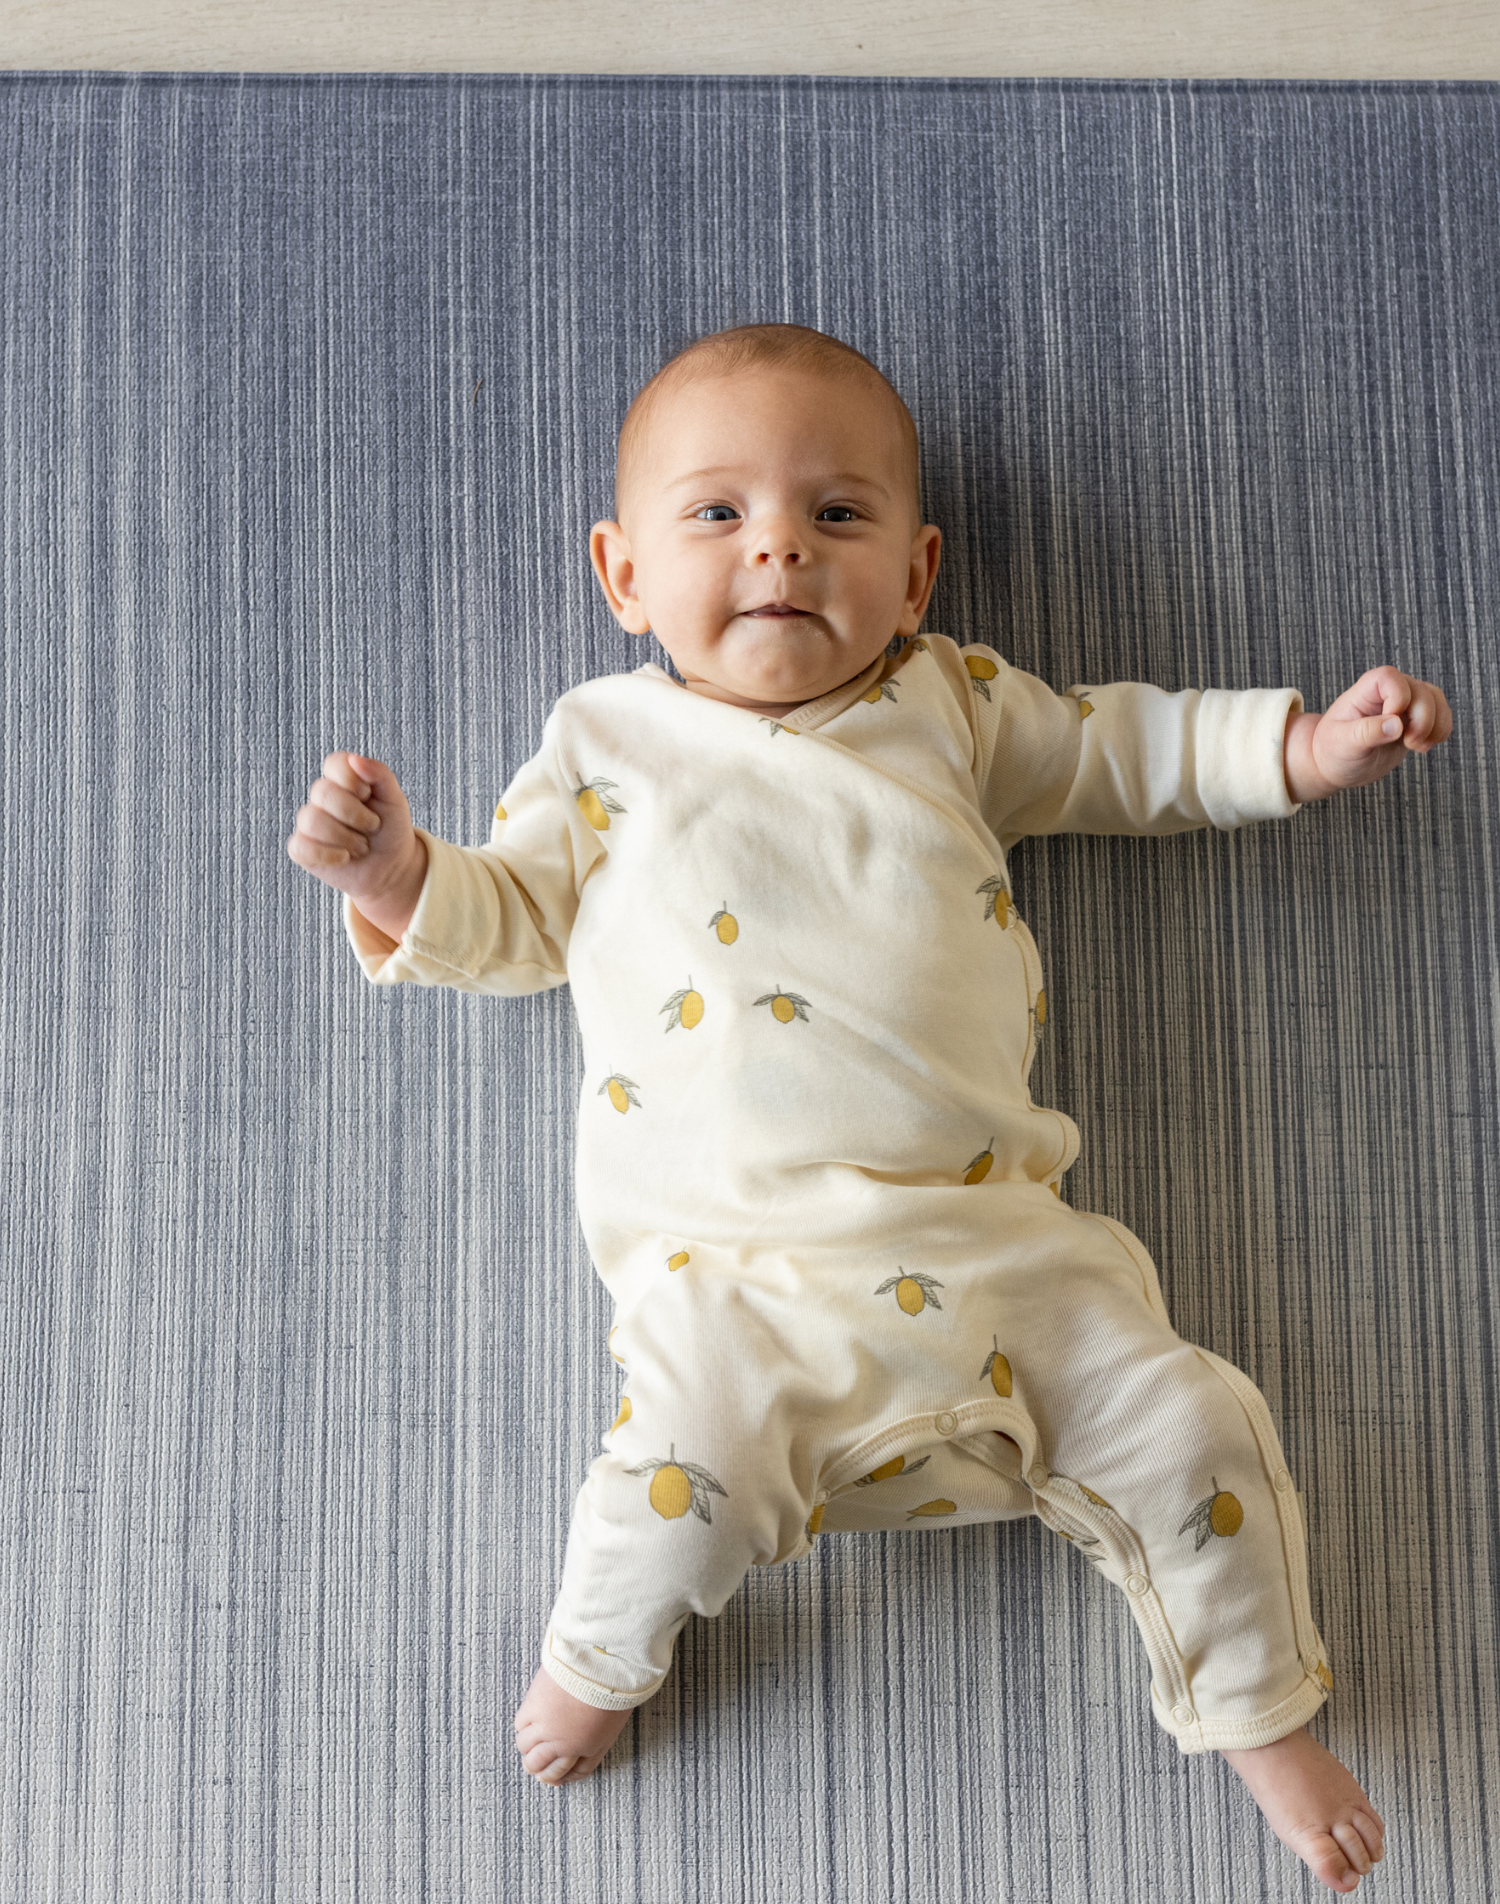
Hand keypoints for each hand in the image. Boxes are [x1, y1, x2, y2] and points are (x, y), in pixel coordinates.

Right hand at [287, 752, 421, 904]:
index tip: (369, 795)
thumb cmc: (391, 829)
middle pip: (323, 793)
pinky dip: (328, 855)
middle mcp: (322, 798)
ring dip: (346, 838)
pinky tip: (344, 857)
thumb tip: (355, 759)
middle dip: (356, 815)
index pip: (334, 764)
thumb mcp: (395, 799)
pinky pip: (300, 847)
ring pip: (312, 821)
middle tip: (373, 827)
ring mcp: (309, 823)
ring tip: (362, 847)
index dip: (353, 781)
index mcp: (343, 780)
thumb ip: (380, 774)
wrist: (392, 866)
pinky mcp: (302, 849)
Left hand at [1285, 666, 1451, 801]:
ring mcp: (1406, 703)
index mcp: (1366, 690)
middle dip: (1422, 720)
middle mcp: (1389, 691)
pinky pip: (1442, 715)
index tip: (1391, 724)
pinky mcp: (1416, 718)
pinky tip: (1426, 746)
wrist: (1340, 765)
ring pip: (1436, 700)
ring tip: (1417, 746)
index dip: (1398, 698)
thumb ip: (1367, 732)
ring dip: (1435, 726)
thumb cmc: (1334, 750)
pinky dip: (1441, 730)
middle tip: (1408, 743)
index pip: (1390, 678)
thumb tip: (1396, 725)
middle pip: (1421, 691)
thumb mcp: (1344, 744)